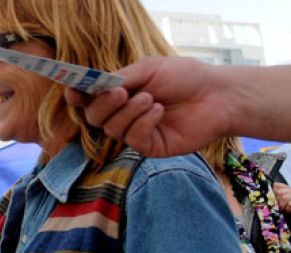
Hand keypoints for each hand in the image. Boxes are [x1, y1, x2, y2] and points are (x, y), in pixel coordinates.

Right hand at [64, 57, 230, 156]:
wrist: (217, 96)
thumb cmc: (186, 77)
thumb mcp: (149, 68)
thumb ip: (121, 77)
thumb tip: (96, 87)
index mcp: (120, 93)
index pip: (89, 99)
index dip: (77, 96)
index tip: (74, 91)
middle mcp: (123, 114)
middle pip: (94, 117)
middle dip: (104, 104)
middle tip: (122, 92)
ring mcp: (135, 132)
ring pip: (112, 128)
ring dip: (129, 111)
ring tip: (152, 99)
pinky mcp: (149, 147)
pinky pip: (132, 138)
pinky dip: (143, 122)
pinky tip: (160, 111)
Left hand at [272, 182, 290, 236]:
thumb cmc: (288, 216)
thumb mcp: (281, 204)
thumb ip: (277, 195)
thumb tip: (272, 185)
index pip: (279, 186)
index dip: (274, 195)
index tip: (276, 202)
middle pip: (281, 192)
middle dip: (278, 202)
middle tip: (282, 209)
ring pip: (285, 197)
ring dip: (283, 207)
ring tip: (287, 211)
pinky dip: (288, 210)